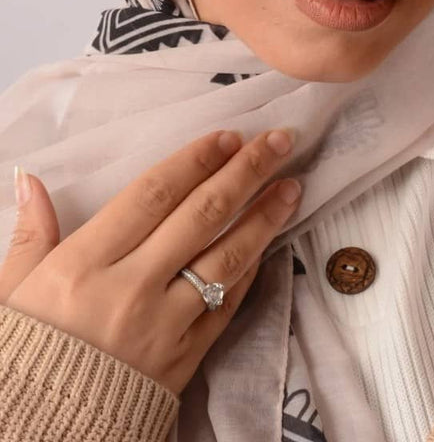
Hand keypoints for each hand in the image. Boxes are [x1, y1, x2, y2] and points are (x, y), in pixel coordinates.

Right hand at [0, 127, 301, 396]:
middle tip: (278, 141)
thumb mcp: (13, 290)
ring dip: (264, 217)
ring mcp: (164, 325)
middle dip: (245, 172)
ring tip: (291, 186)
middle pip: (200, 216)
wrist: (40, 436)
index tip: (227, 136)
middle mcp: (130, 289)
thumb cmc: (26, 355)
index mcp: (84, 265)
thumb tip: (29, 176)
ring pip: (225, 259)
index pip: (153, 195)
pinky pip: (226, 306)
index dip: (195, 160)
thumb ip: (31, 231)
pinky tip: (267, 244)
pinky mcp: (185, 358)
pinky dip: (249, 272)